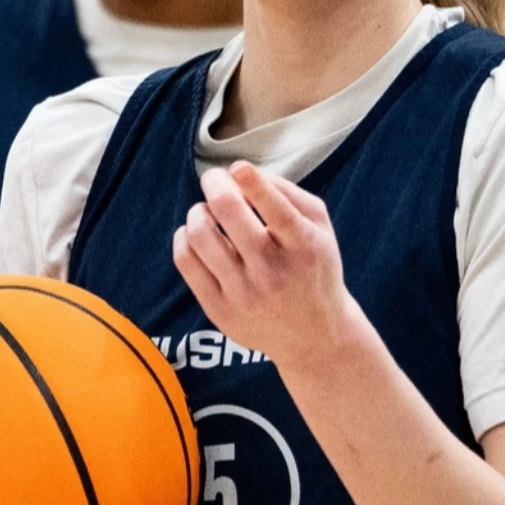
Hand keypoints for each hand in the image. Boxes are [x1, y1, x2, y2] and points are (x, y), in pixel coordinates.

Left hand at [172, 161, 367, 371]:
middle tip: (214, 179)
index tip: (236, 169)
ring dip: (198, 211)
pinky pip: (186, 261)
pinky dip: (184, 237)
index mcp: (303, 245)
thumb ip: (287, 192)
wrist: (314, 336)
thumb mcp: (319, 227)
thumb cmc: (313, 268)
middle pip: (227, 210)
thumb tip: (240, 172)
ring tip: (206, 211)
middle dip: (215, 183)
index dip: (247, 178)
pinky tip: (195, 234)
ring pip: (200, 234)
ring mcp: (244, 294)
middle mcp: (273, 271)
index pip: (272, 205)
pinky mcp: (220, 311)